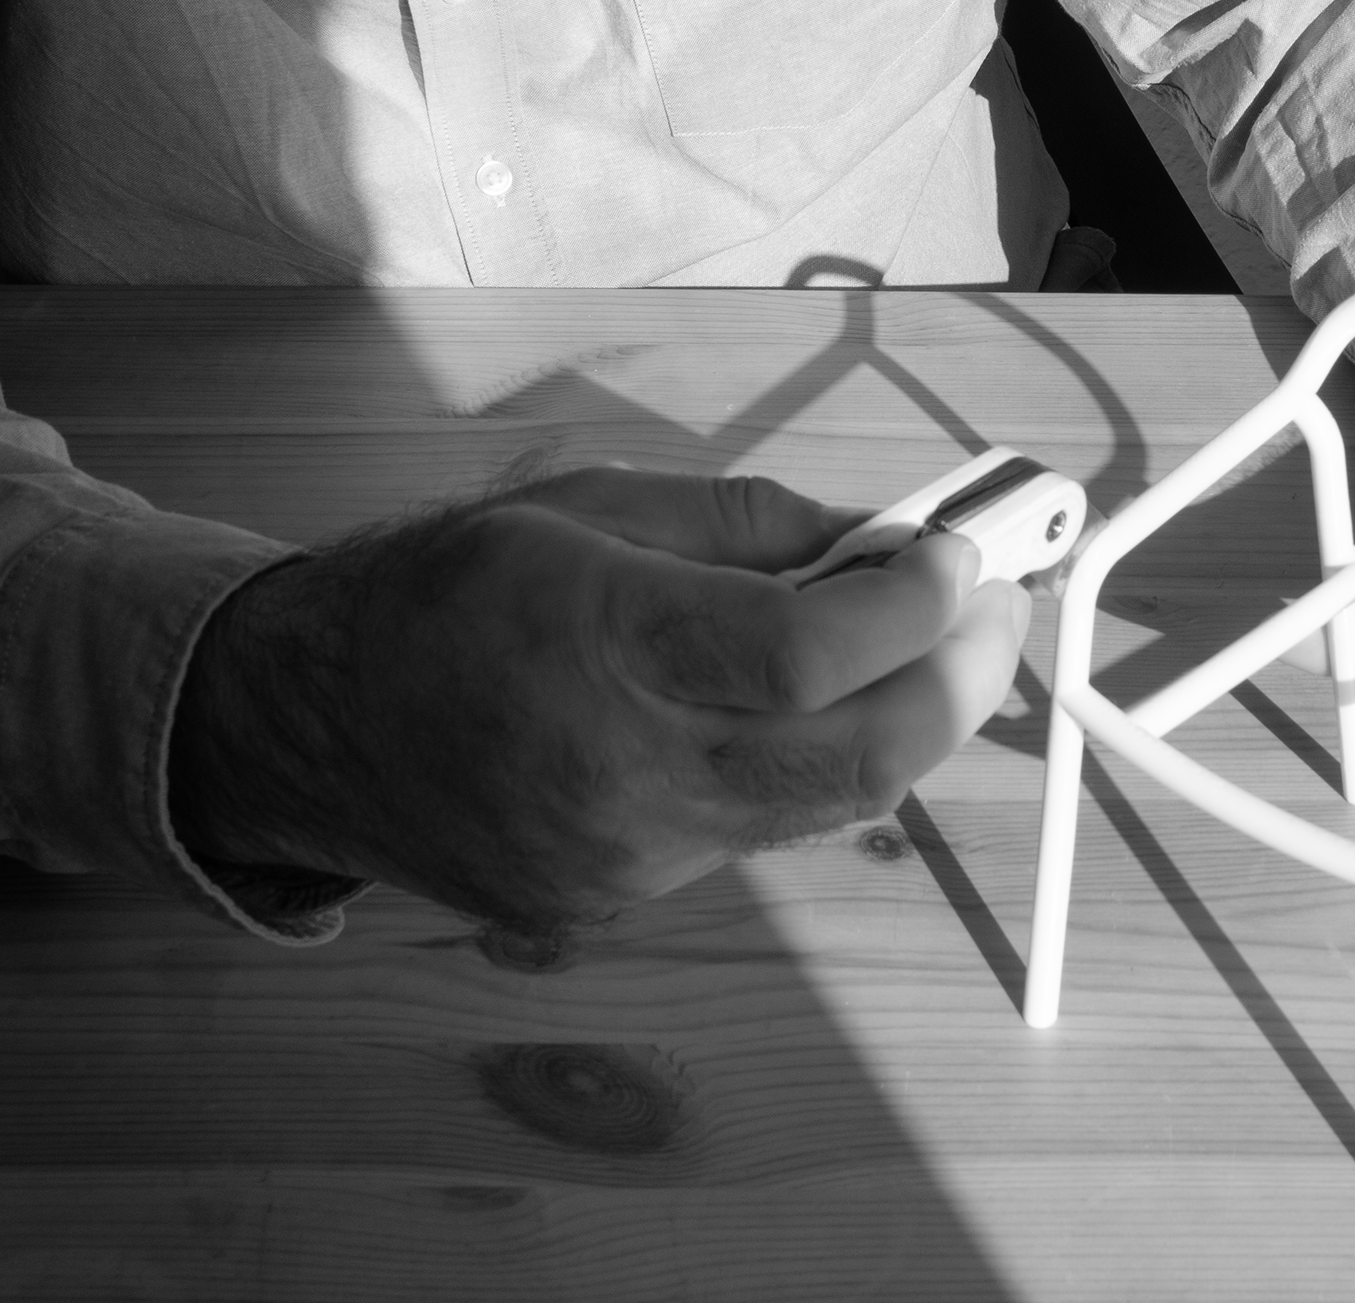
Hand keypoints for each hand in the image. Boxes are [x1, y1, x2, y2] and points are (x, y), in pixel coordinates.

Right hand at [168, 464, 1030, 931]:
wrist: (305, 725)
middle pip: (852, 758)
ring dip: (906, 726)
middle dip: (958, 682)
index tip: (962, 555)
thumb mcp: (583, 500)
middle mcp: (622, 772)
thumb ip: (741, 523)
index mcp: (600, 644)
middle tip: (998, 608)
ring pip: (823, 809)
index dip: (911, 604)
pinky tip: (834, 703)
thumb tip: (875, 536)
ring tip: (939, 644)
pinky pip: (759, 834)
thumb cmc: (441, 586)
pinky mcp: (619, 904)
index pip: (804, 650)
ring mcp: (625, 859)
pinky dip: (819, 764)